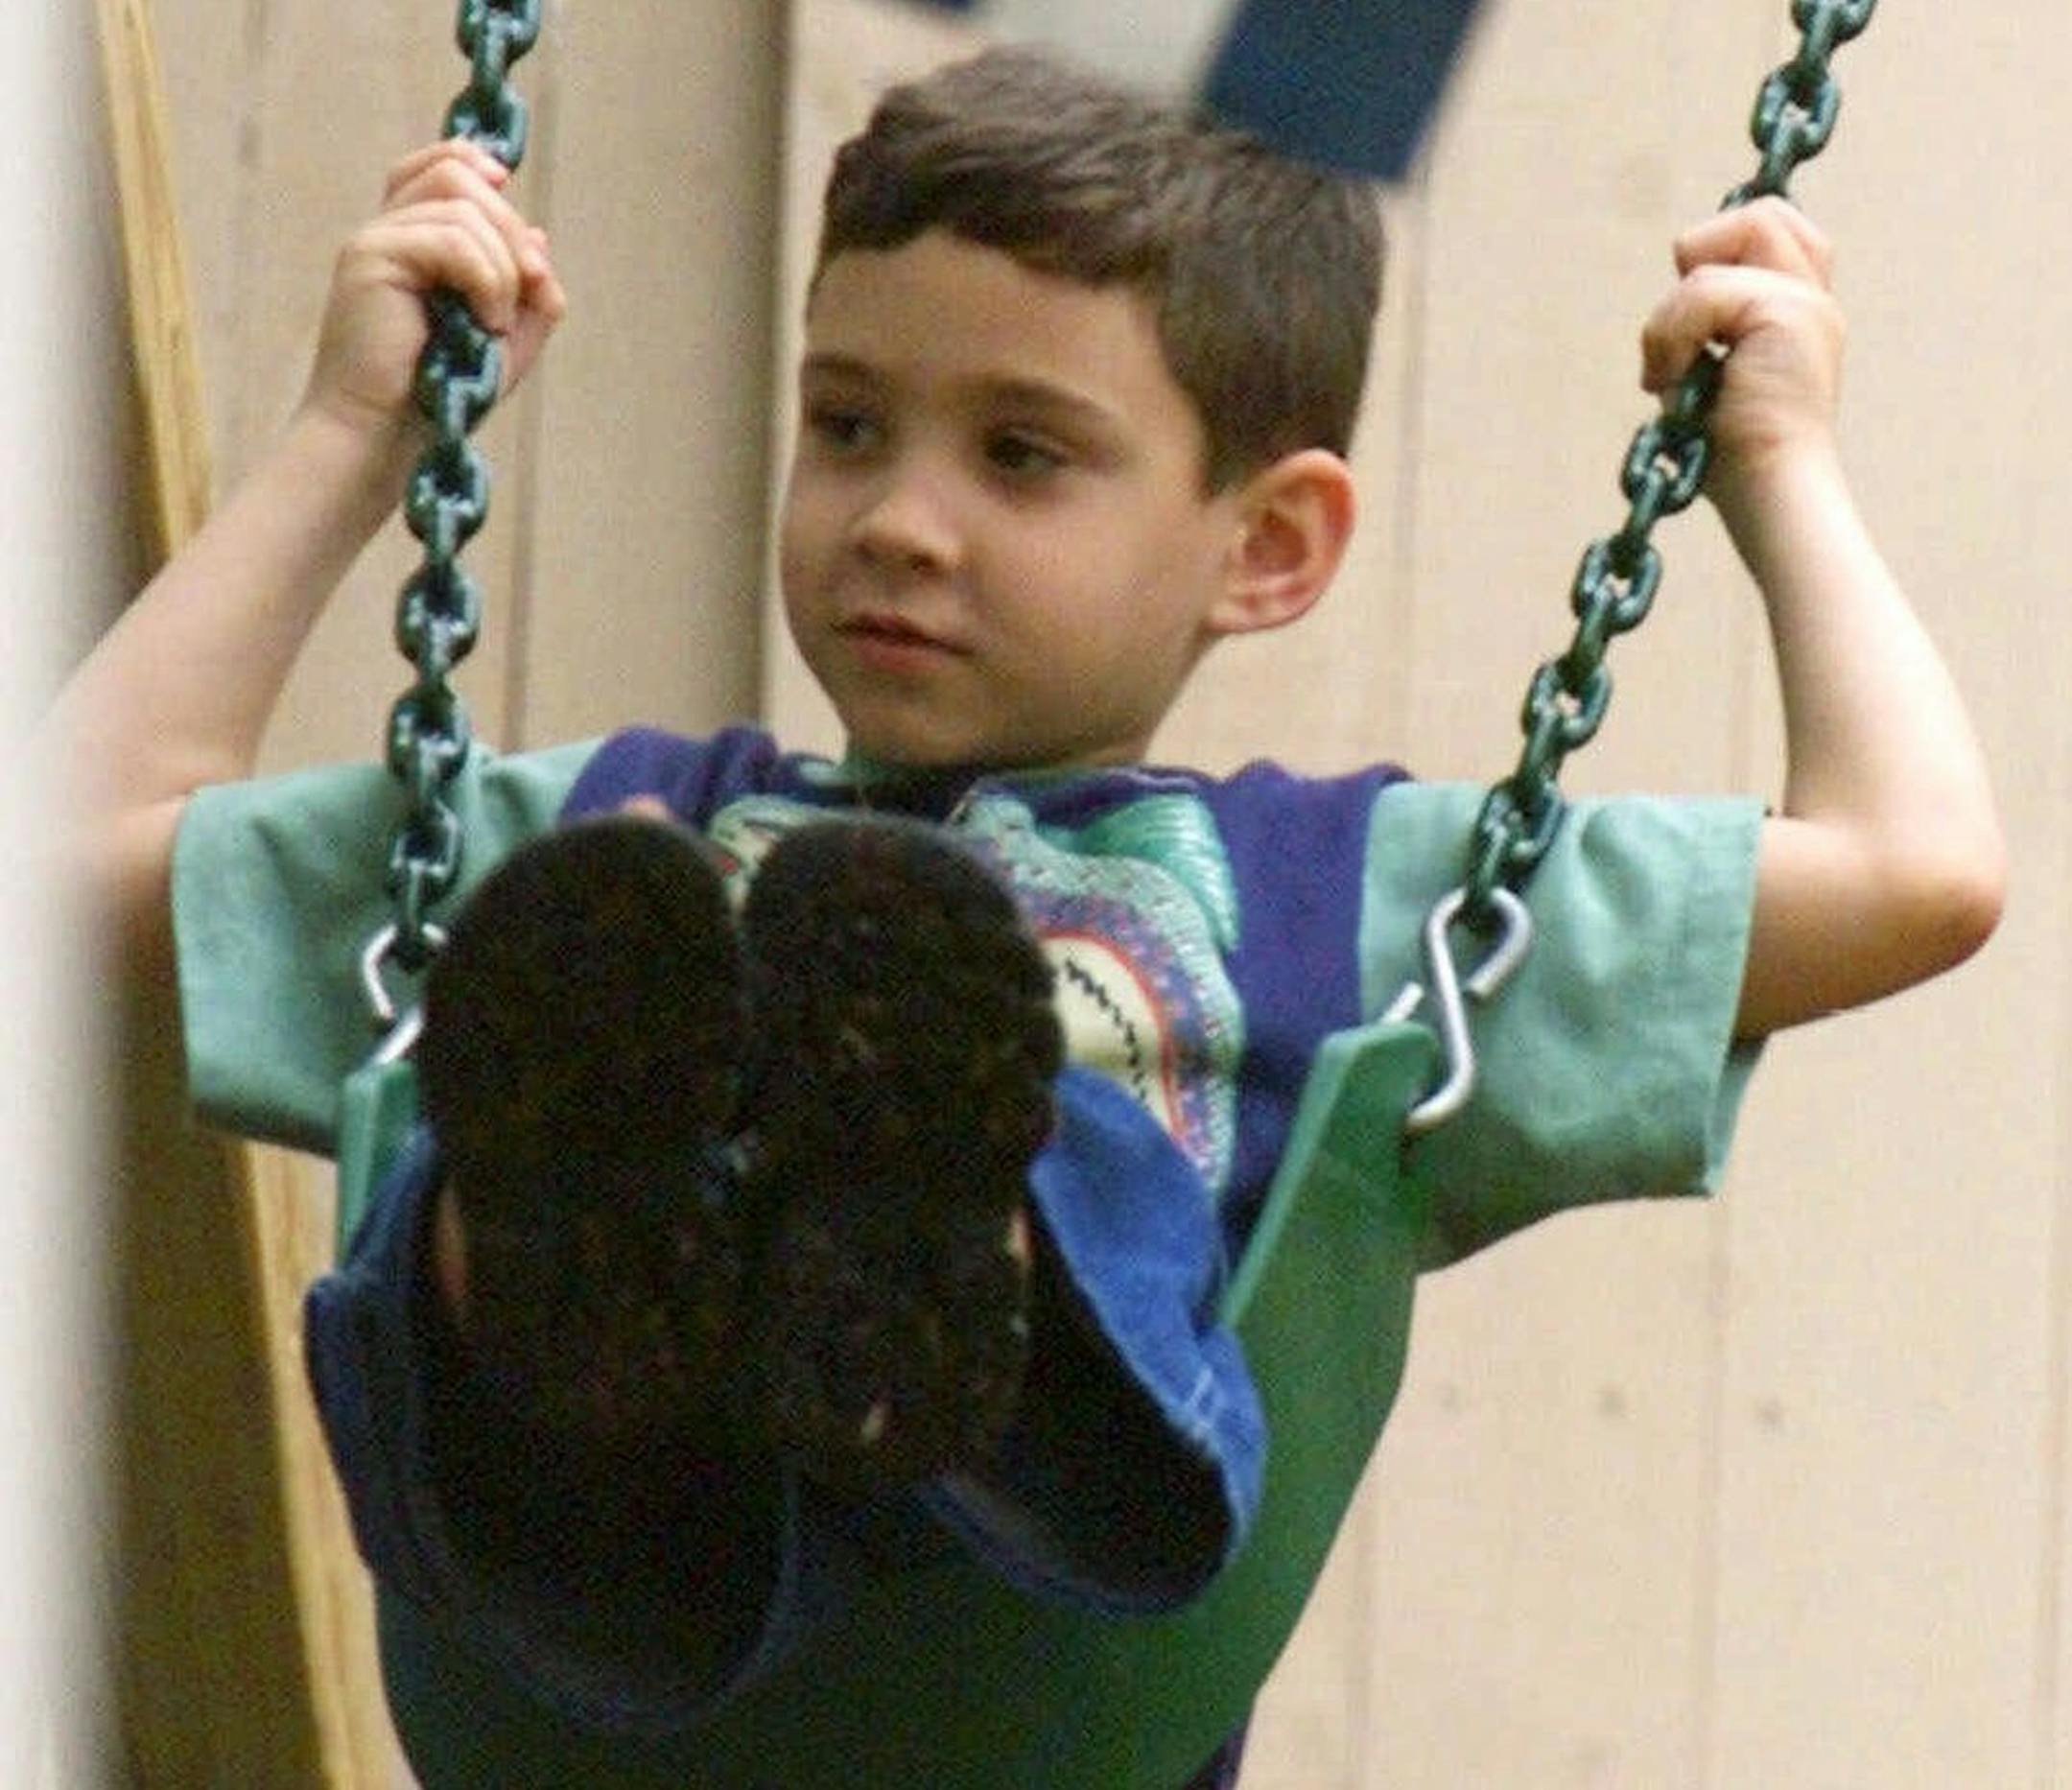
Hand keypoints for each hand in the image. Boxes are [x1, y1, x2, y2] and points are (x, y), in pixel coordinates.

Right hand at [299, 138, 567, 448]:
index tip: (512, 201)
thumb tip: (541, 236)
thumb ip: (530, 290)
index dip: (478, 166)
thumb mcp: (505, 339)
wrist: (385, 437)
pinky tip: (486, 323)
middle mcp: (388, 231)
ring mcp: (375, 240)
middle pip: (458, 176)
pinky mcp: (369, 257)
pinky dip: (488, 280)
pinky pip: (451, 239)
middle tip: (533, 293)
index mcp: (411, 241)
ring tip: (497, 323)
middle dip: (512, 231)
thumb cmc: (442, 395)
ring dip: (504, 265)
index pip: (439, 166)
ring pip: (461, 206)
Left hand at [1640, 197, 1843, 525]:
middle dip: (1700, 256)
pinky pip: (1704, 289)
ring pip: (1725, 244)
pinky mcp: (1791, 313)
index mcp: (1799, 316)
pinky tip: (1674, 384)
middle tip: (1683, 337)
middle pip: (1761, 214)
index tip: (1691, 329)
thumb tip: (1669, 318)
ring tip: (1674, 375)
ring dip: (1674, 315)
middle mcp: (1813, 303)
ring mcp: (1808, 304)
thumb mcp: (1705, 385)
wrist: (1769, 494)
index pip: (1771, 230)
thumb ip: (1700, 335)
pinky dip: (1673, 336)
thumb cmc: (1732, 463)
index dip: (1719, 249)